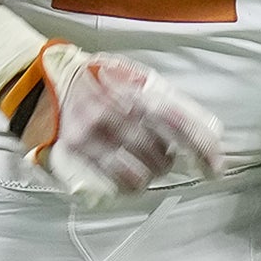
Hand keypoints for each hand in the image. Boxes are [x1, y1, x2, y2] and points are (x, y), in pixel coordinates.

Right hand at [14, 42, 225, 200]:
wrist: (45, 80)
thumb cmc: (98, 79)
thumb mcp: (135, 78)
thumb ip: (164, 100)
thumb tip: (202, 126)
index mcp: (139, 90)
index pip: (181, 123)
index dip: (203, 148)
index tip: (216, 167)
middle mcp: (120, 110)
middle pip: (163, 154)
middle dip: (170, 161)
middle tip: (164, 156)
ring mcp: (97, 131)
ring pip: (141, 172)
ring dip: (150, 173)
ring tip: (144, 163)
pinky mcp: (78, 148)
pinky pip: (116, 179)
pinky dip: (130, 182)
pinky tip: (128, 174)